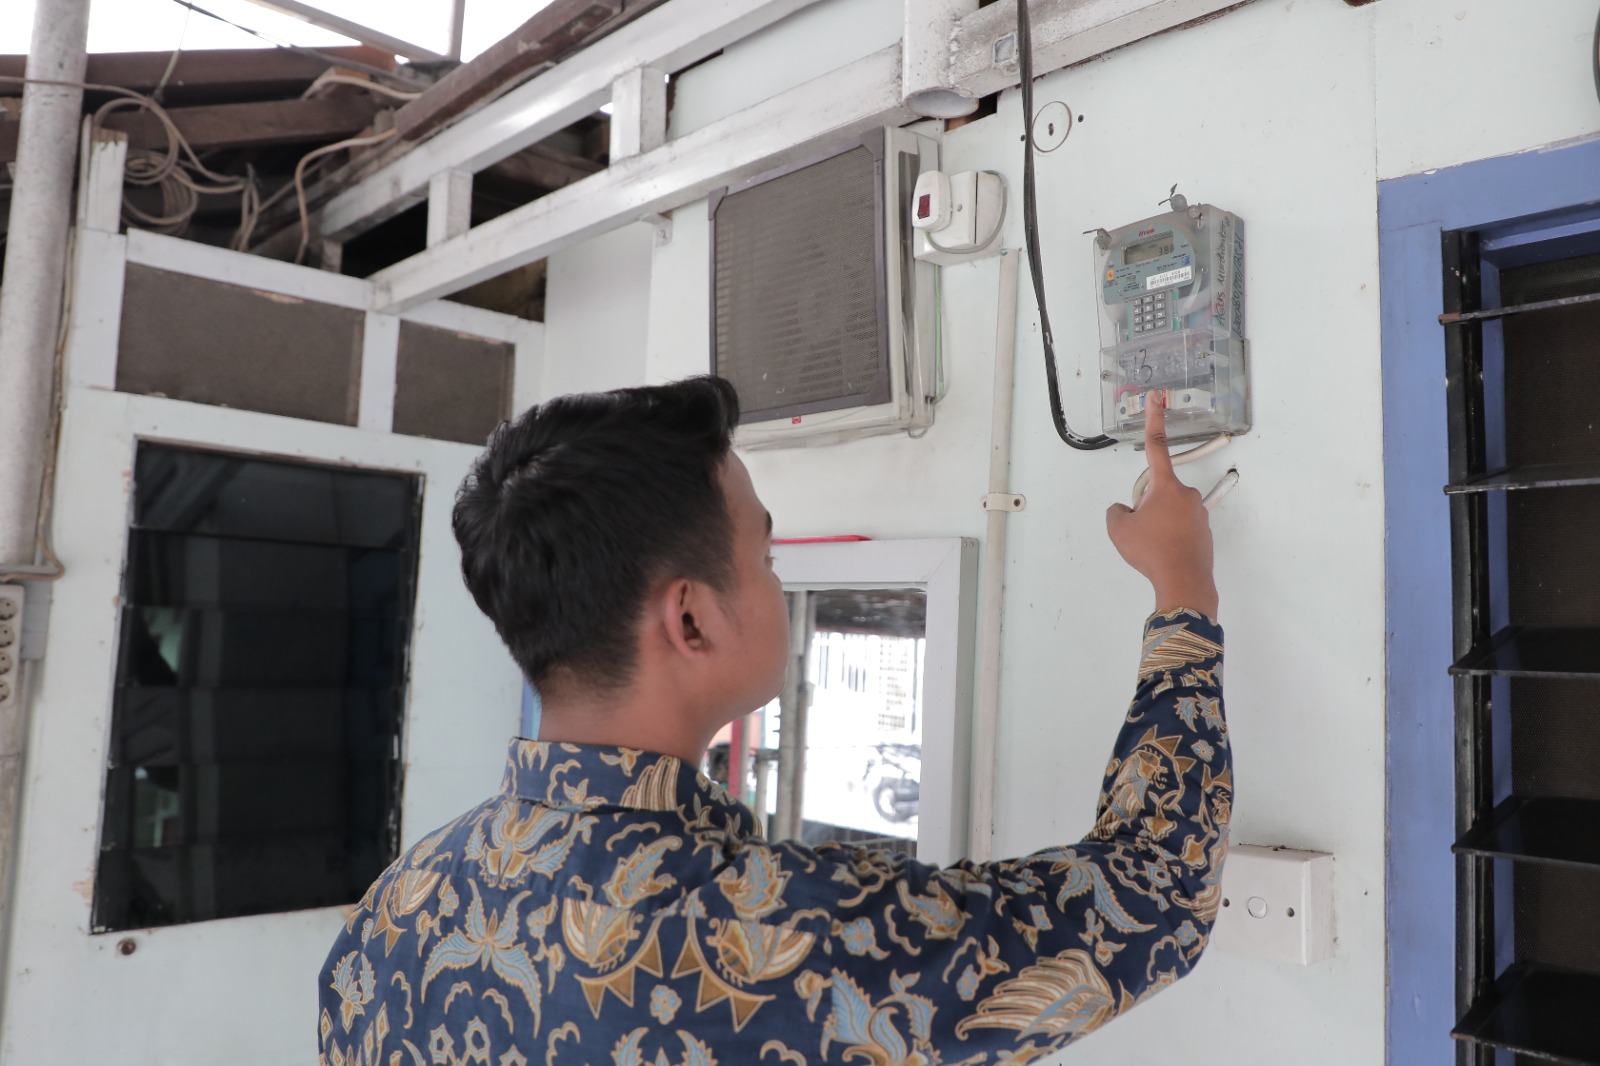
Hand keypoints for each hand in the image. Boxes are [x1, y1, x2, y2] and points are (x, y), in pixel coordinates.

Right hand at [1105, 393, 1217, 618]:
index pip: (1156, 445)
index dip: (1154, 419)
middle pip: (1156, 492)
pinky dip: (1168, 537)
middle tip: (1142, 530)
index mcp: (1165, 486)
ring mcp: (1198, 513)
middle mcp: (1186, 494)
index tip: (1157, 397)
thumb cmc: (1154, 552)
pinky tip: (1164, 552)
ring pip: (1167, 512)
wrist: (1184, 581)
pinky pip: (1178, 528)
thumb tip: (1124, 510)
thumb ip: (1116, 511)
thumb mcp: (1119, 529)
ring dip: (1157, 524)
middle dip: (1145, 507)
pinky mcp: (1204, 531)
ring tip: (1153, 545)